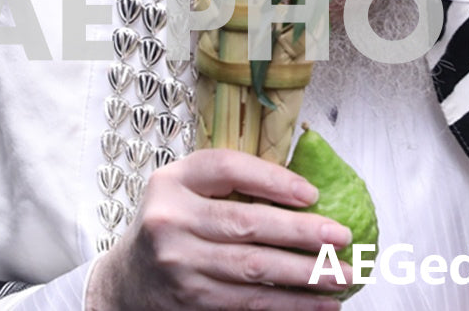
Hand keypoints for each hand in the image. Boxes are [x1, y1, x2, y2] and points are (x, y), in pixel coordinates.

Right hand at [87, 149, 352, 310]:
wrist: (125, 281)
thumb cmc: (172, 224)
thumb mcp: (186, 189)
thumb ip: (231, 182)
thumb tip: (308, 190)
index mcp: (172, 182)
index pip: (228, 170)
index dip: (274, 180)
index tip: (313, 194)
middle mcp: (170, 221)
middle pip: (247, 224)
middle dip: (302, 233)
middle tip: (343, 237)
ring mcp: (178, 265)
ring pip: (253, 270)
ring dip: (305, 274)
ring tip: (342, 274)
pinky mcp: (190, 302)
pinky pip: (248, 303)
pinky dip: (288, 304)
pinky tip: (318, 303)